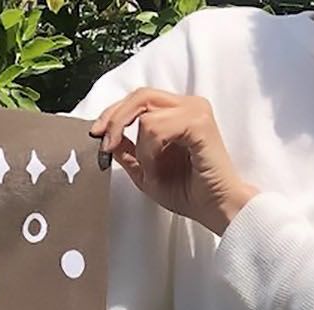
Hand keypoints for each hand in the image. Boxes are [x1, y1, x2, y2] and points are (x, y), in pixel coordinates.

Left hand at [90, 87, 258, 235]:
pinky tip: (159, 167)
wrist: (216, 209)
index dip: (113, 113)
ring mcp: (194, 110)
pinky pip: (155, 127)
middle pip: (139, 95)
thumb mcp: (147, 173)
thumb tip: (107, 137)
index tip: (97, 134)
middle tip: (105, 145)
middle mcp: (187, 105)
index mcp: (176, 113)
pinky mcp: (198, 121)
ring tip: (152, 170)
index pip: (139, 99)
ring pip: (145, 114)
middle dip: (115, 120)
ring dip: (140, 148)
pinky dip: (150, 151)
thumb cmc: (190, 194)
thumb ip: (128, 152)